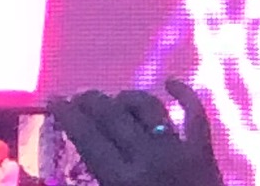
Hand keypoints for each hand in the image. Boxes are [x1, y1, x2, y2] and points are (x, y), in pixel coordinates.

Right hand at [51, 79, 223, 185]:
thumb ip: (100, 181)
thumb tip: (81, 161)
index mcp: (120, 180)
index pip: (86, 135)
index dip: (67, 114)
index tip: (54, 99)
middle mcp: (146, 158)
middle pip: (111, 115)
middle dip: (90, 101)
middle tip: (79, 98)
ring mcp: (178, 151)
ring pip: (146, 107)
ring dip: (126, 99)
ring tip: (115, 101)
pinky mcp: (205, 153)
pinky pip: (195, 114)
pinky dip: (184, 94)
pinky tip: (171, 83)